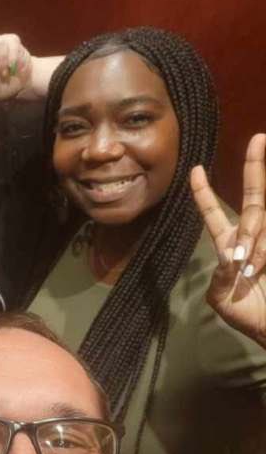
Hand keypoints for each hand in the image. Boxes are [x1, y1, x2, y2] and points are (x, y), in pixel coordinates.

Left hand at [190, 133, 265, 345]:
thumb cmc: (246, 315)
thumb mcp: (221, 299)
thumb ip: (221, 278)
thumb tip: (232, 257)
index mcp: (229, 246)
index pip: (214, 213)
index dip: (203, 193)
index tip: (194, 169)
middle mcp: (252, 237)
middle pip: (252, 200)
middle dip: (255, 168)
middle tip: (260, 138)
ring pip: (261, 224)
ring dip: (256, 247)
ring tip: (251, 272)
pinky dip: (262, 252)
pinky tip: (257, 269)